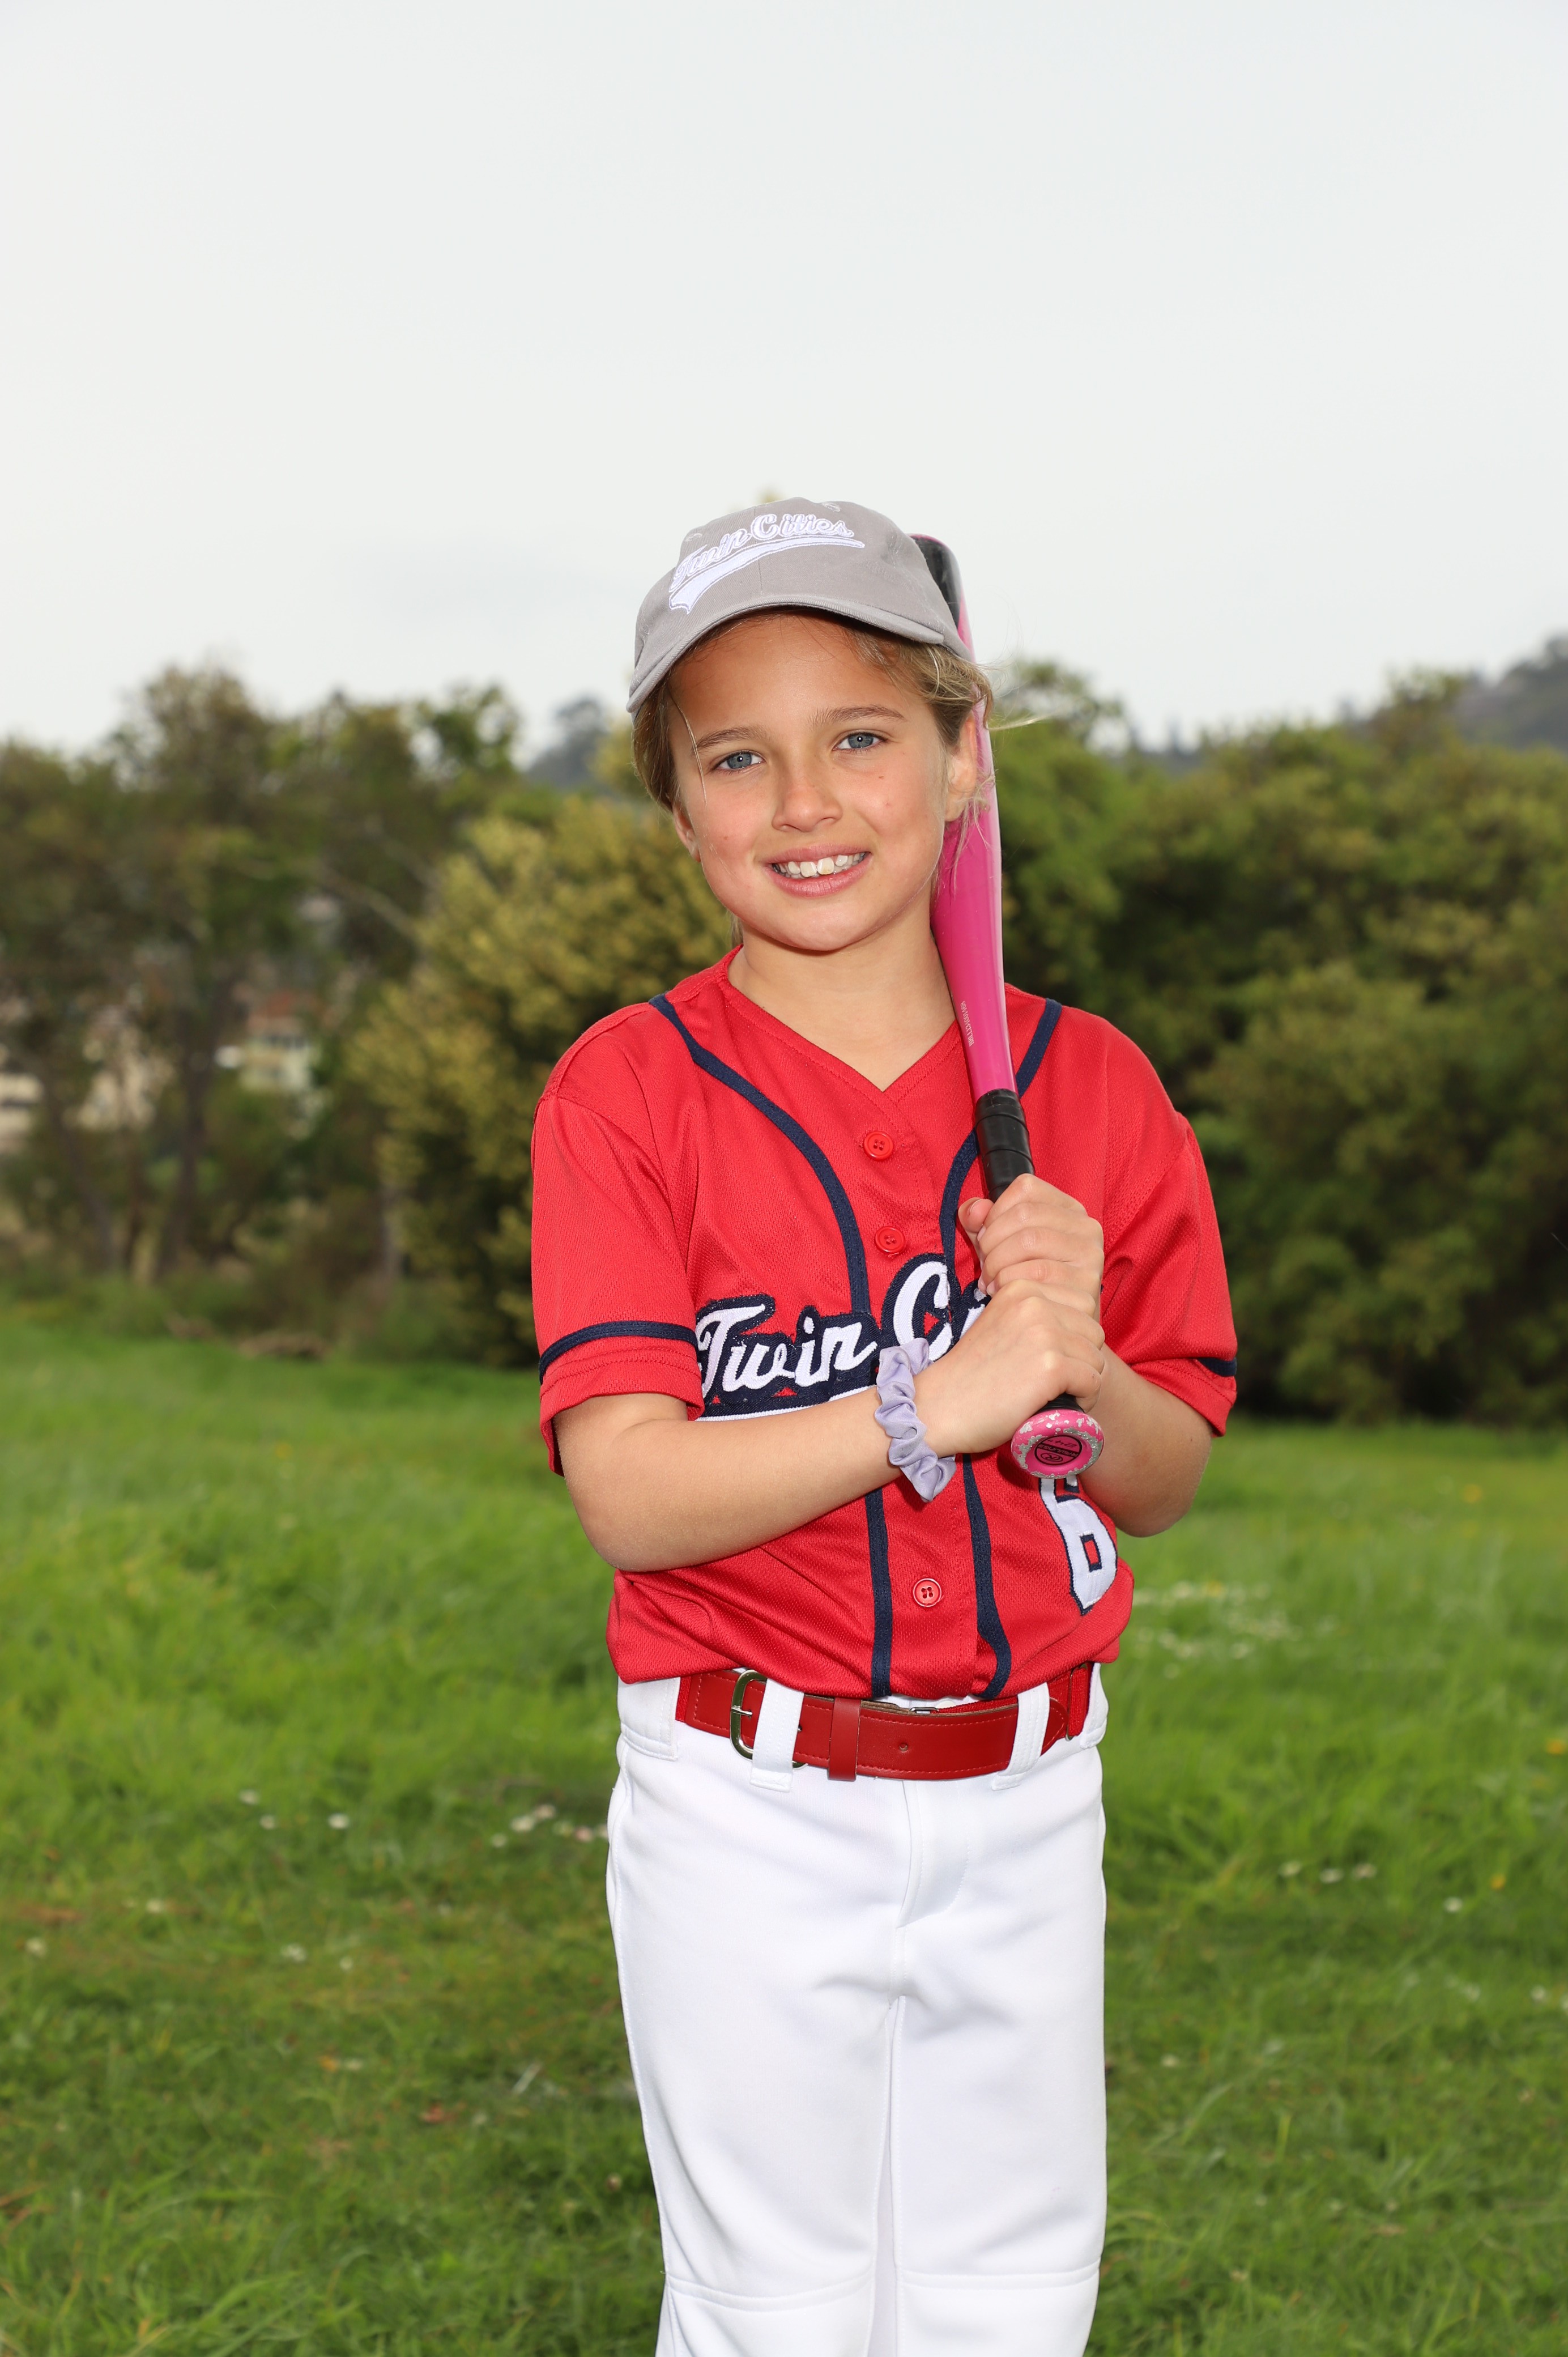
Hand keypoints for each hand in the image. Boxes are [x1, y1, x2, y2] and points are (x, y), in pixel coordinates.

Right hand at [915, 1179, 1105, 1457]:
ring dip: (1082, 1380)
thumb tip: (1022, 1245)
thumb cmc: (971, 1371)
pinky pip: (1093, 1381)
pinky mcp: (1050, 1364)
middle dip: (1081, 1357)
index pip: (1080, 1303)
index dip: (1071, 1335)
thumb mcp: (996, 1318)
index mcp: (1020, 1286)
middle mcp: (1033, 1301)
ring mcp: (1042, 1331)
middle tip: (1052, 1379)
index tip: (1045, 1356)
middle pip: (1093, 1328)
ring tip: (1052, 1392)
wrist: (938, 1409)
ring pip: (1095, 1356)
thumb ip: (1019, 1295)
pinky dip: (1081, 1399)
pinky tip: (1055, 1404)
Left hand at [959, 1175, 1103, 1313]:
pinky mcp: (1087, 1284)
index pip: (1026, 1188)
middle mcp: (1086, 1227)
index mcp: (1068, 1208)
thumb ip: (981, 1220)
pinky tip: (1002, 1295)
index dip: (995, 1212)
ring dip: (997, 1264)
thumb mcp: (1001, 1243)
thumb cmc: (1026, 1279)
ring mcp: (1091, 1255)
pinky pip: (1035, 1274)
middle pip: (1024, 1215)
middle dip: (992, 1241)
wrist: (1058, 1326)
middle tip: (984, 1265)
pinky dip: (1008, 1284)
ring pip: (1028, 1242)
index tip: (985, 1237)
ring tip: (990, 1281)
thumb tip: (974, 1211)